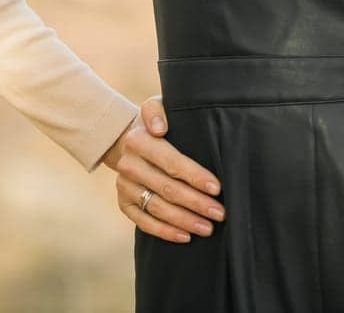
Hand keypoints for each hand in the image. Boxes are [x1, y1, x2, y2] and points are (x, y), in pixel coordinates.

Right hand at [102, 95, 225, 243]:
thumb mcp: (157, 107)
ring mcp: (124, 186)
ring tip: (208, 228)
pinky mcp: (123, 203)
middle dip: (196, 203)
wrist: (128, 139)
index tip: (217, 188)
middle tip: (220, 213)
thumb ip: (158, 110)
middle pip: (167, 188)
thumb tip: (159, 128)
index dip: (195, 176)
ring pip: (157, 208)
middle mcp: (128, 165)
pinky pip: (144, 222)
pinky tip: (185, 236)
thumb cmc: (158, 123)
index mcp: (138, 141)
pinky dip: (165, 231)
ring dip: (185, 221)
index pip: (171, 161)